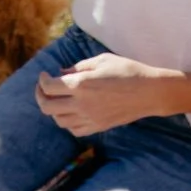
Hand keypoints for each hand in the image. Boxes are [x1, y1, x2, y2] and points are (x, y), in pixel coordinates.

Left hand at [36, 54, 179, 136]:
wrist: (149, 92)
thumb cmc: (128, 71)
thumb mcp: (102, 60)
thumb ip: (79, 66)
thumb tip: (62, 72)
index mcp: (81, 84)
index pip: (49, 87)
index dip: (42, 80)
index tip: (44, 75)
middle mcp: (82, 104)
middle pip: (47, 107)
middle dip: (40, 97)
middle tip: (44, 89)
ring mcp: (89, 118)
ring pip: (58, 121)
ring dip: (53, 110)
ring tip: (58, 100)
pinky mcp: (98, 127)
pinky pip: (73, 130)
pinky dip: (67, 123)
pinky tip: (71, 113)